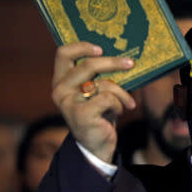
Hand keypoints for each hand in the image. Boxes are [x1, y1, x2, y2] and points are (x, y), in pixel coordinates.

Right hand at [52, 42, 135, 162]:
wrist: (96, 145)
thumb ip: (99, 75)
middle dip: (113, 62)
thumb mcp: (96, 91)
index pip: (63, 54)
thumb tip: (122, 57)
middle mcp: (61, 90)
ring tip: (127, 102)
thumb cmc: (99, 113)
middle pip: (88, 65)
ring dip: (121, 92)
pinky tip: (118, 112)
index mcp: (61, 80)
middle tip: (130, 63)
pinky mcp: (81, 114)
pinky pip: (108, 98)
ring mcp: (69, 103)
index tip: (101, 48)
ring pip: (103, 83)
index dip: (82, 47)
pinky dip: (119, 104)